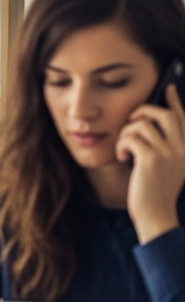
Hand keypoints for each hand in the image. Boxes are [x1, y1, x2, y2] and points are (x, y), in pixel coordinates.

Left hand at [117, 84, 184, 243]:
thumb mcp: (170, 165)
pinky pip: (131, 138)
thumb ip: (168, 145)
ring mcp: (169, 153)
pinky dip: (122, 145)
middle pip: (163, 115)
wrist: (155, 214)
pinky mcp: (151, 160)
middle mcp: (183, 148)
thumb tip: (153, 123)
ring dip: (126, 133)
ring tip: (124, 148)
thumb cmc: (156, 190)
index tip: (168, 88)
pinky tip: (123, 157)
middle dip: (142, 112)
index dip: (175, 101)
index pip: (183, 118)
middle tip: (130, 120)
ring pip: (142, 125)